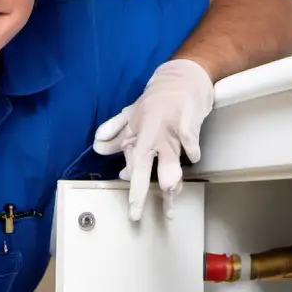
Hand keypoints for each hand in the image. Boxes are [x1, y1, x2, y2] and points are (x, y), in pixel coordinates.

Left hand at [93, 59, 213, 219]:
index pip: (132, 167)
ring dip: (168, 175)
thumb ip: (115, 132)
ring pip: (168, 159)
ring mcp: (169, 132)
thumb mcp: (130, 115)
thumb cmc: (156, 100)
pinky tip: (193, 159)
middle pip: (142, 167)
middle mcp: (150, 138)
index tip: (134, 212)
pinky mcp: (188, 124)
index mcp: (137, 137)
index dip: (132, 190)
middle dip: (138, 192)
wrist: (181, 78)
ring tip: (169, 192)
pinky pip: (189, 140)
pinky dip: (191, 149)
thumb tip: (97, 147)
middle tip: (136, 214)